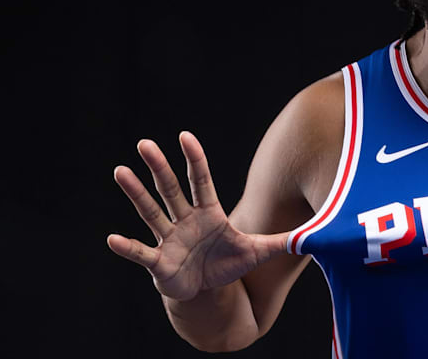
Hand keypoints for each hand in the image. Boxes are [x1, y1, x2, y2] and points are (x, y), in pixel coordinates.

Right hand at [107, 131, 288, 300]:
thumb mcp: (258, 252)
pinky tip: (112, 238)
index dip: (195, 159)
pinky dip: (127, 247)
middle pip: (171, 189)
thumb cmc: (228, 264)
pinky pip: (141, 252)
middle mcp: (186, 220)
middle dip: (159, 166)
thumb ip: (282, 240)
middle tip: (144, 143)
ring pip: (151, 212)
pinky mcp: (159, 262)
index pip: (201, 180)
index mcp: (208, 213)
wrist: (207, 291)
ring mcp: (170, 239)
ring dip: (135, 193)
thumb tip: (315, 233)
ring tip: (120, 171)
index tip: (186, 135)